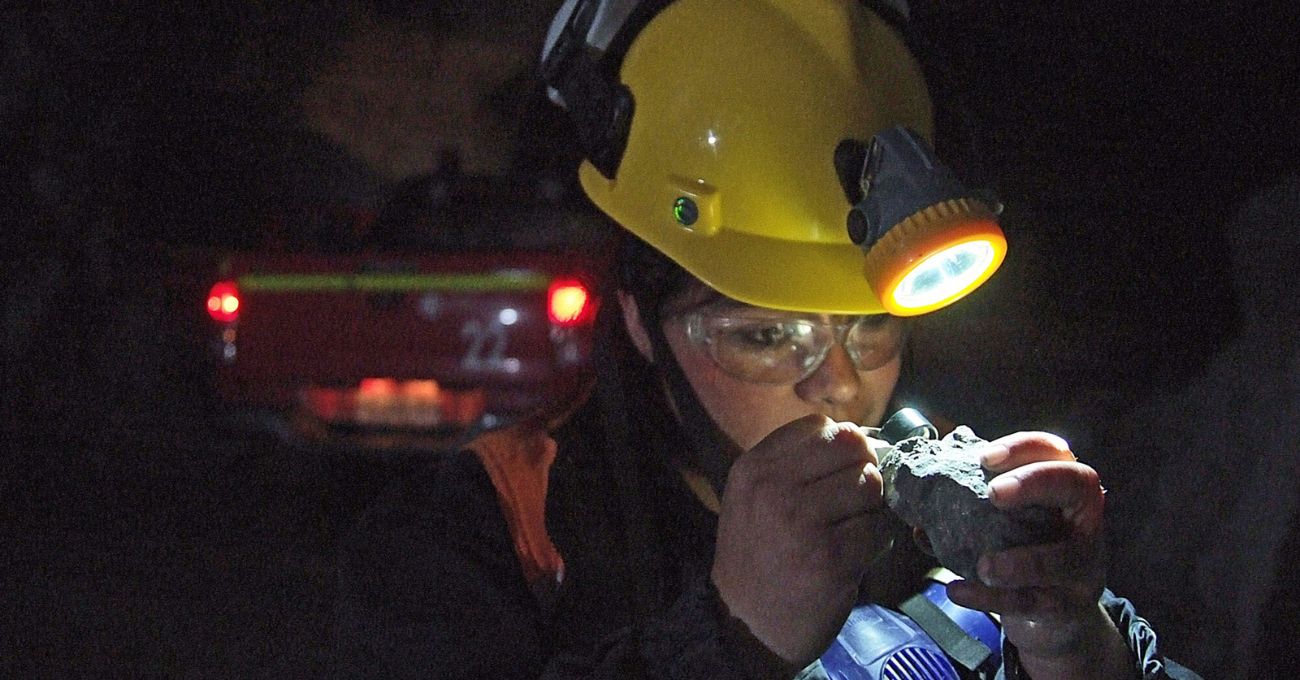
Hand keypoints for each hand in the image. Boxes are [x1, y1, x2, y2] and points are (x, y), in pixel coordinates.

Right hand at [711, 414, 892, 666]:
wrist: (744, 624)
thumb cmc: (758, 555)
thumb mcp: (754, 497)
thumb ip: (796, 463)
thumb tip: (863, 437)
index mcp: (754, 468)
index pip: (820, 427)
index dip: (841, 445)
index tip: (840, 470)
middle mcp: (774, 490)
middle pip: (852, 449)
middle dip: (863, 471)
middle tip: (854, 500)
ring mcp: (803, 524)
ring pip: (870, 486)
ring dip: (872, 508)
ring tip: (852, 529)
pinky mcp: (832, 560)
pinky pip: (879, 530)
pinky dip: (877, 542)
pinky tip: (855, 556)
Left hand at [945, 432, 1134, 678]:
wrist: (1053, 614)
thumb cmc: (1022, 551)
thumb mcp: (1005, 524)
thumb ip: (969, 508)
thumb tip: (915, 505)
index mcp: (1064, 489)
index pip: (1055, 453)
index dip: (1024, 448)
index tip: (985, 456)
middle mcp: (1084, 519)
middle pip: (1077, 485)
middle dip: (1033, 483)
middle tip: (993, 493)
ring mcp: (1083, 565)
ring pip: (1061, 559)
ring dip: (1020, 562)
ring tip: (985, 566)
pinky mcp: (1069, 606)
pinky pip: (1031, 602)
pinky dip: (990, 598)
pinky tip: (957, 590)